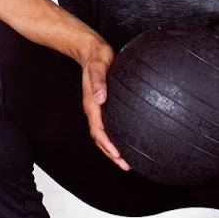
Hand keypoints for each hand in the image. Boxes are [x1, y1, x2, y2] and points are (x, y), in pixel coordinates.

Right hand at [77, 38, 128, 170]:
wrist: (91, 51)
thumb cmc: (97, 57)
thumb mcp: (99, 66)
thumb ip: (99, 81)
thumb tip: (100, 98)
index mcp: (92, 104)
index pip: (98, 131)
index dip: (108, 145)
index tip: (118, 155)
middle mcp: (94, 109)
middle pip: (100, 138)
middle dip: (112, 154)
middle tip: (126, 166)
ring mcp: (98, 108)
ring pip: (103, 135)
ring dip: (112, 149)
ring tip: (126, 161)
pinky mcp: (103, 104)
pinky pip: (107, 126)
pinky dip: (114, 137)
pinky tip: (125, 140)